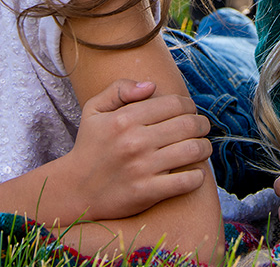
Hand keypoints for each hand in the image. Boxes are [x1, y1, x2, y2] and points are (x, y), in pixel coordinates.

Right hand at [63, 78, 212, 220]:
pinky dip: (197, 176)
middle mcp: (135, 141)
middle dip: (202, 124)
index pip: (174, 103)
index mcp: (125, 118)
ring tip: (202, 147)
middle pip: (188, 124)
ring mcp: (142, 168)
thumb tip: (151, 85)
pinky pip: (186, 181)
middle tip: (202, 128)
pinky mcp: (147, 192)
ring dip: (204, 148)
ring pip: (193, 150)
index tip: (190, 111)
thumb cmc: (90, 146)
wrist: (75, 190)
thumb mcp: (94, 109)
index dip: (189, 105)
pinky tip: (194, 173)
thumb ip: (120, 88)